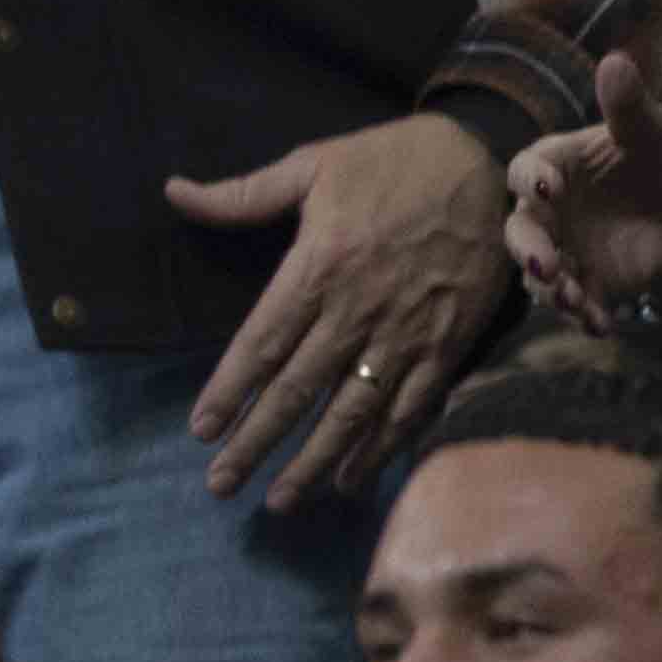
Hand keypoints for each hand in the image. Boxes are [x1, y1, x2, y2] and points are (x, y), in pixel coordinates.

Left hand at [168, 109, 515, 507]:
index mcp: (319, 267)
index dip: (229, 391)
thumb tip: (174, 192)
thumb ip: (242, 194)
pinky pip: (412, 406)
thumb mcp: (312, 165)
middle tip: (221, 485)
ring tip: (281, 500)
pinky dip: (383, 447)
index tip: (201, 430)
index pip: (262, 344)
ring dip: (315, 460)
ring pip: (353, 411)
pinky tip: (353, 479)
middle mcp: (359, 309)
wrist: (487, 160)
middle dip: (257, 442)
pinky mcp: (451, 343)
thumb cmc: (390, 162)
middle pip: (299, 389)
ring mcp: (408, 331)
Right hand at [503, 48, 661, 330]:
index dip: (529, 180)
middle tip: (547, 265)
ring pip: (538, 274)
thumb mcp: (651, 133)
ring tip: (574, 300)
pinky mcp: (582, 282)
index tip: (548, 189)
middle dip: (529, 250)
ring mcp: (560, 249)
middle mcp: (544, 211)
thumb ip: (628, 105)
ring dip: (552, 290)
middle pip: (520, 230)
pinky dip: (583, 315)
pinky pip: (572, 303)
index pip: (524, 170)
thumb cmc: (654, 165)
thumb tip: (616, 61)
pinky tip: (601, 324)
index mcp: (551, 167)